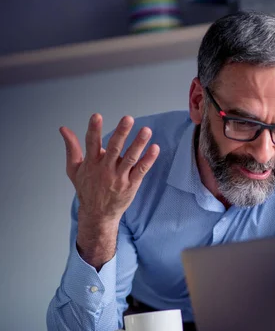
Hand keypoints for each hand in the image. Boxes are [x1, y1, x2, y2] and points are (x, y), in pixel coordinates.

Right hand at [60, 114, 159, 267]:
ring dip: (139, 144)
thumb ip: (71, 147)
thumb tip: (63, 128)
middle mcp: (105, 169)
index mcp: (91, 163)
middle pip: (114, 149)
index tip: (97, 116)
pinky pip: (141, 170)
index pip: (91, 143)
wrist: (98, 214)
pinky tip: (155, 148)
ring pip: (130, 158)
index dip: (94, 129)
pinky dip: (149, 160)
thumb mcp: (74, 169)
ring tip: (146, 130)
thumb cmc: (86, 189)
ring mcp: (119, 177)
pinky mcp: (131, 184)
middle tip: (128, 119)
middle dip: (121, 133)